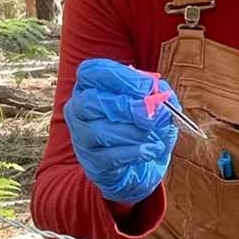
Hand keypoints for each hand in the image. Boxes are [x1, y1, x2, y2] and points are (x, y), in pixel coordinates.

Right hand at [63, 58, 178, 204]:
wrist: (140, 166)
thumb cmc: (144, 126)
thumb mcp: (156, 104)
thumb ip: (159, 94)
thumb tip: (159, 94)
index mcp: (91, 86)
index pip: (92, 72)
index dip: (119, 76)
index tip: (147, 86)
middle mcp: (78, 110)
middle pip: (91, 101)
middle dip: (126, 106)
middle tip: (150, 115)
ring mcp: (82, 138)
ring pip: (100, 131)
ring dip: (134, 132)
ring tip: (155, 135)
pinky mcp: (93, 163)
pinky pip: (111, 156)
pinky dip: (136, 152)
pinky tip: (152, 149)